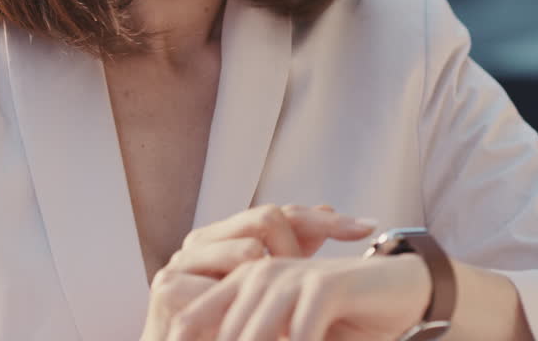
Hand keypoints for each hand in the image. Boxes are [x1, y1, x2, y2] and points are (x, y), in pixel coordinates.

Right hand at [141, 204, 378, 340]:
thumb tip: (330, 208)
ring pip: (249, 251)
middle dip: (299, 248)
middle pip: (268, 217)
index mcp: (225, 235)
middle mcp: (202, 239)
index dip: (327, 221)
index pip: (284, 213)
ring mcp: (182, 260)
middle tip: (316, 278)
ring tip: (289, 304)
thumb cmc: (228, 330)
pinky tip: (264, 321)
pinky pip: (222, 287)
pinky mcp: (168, 288)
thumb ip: (291, 253)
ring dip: (273, 279)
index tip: (369, 228)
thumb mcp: (266, 291)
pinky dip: (247, 305)